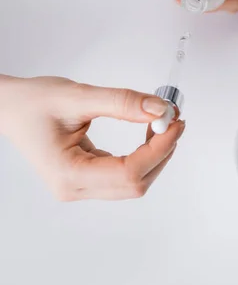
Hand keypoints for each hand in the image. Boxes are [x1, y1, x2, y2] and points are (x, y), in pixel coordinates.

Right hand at [0, 76, 184, 200]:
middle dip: (161, 153)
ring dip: (154, 155)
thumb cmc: (31, 103)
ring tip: (162, 124)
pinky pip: (124, 175)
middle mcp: (74, 188)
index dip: (158, 149)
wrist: (9, 108)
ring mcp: (80, 187)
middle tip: (174, 121)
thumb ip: (121, 103)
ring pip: (133, 182)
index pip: (129, 172)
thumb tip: (158, 110)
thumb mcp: (77, 96)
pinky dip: (142, 155)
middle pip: (135, 183)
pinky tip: (149, 134)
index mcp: (68, 174)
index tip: (174, 123)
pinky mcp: (86, 179)